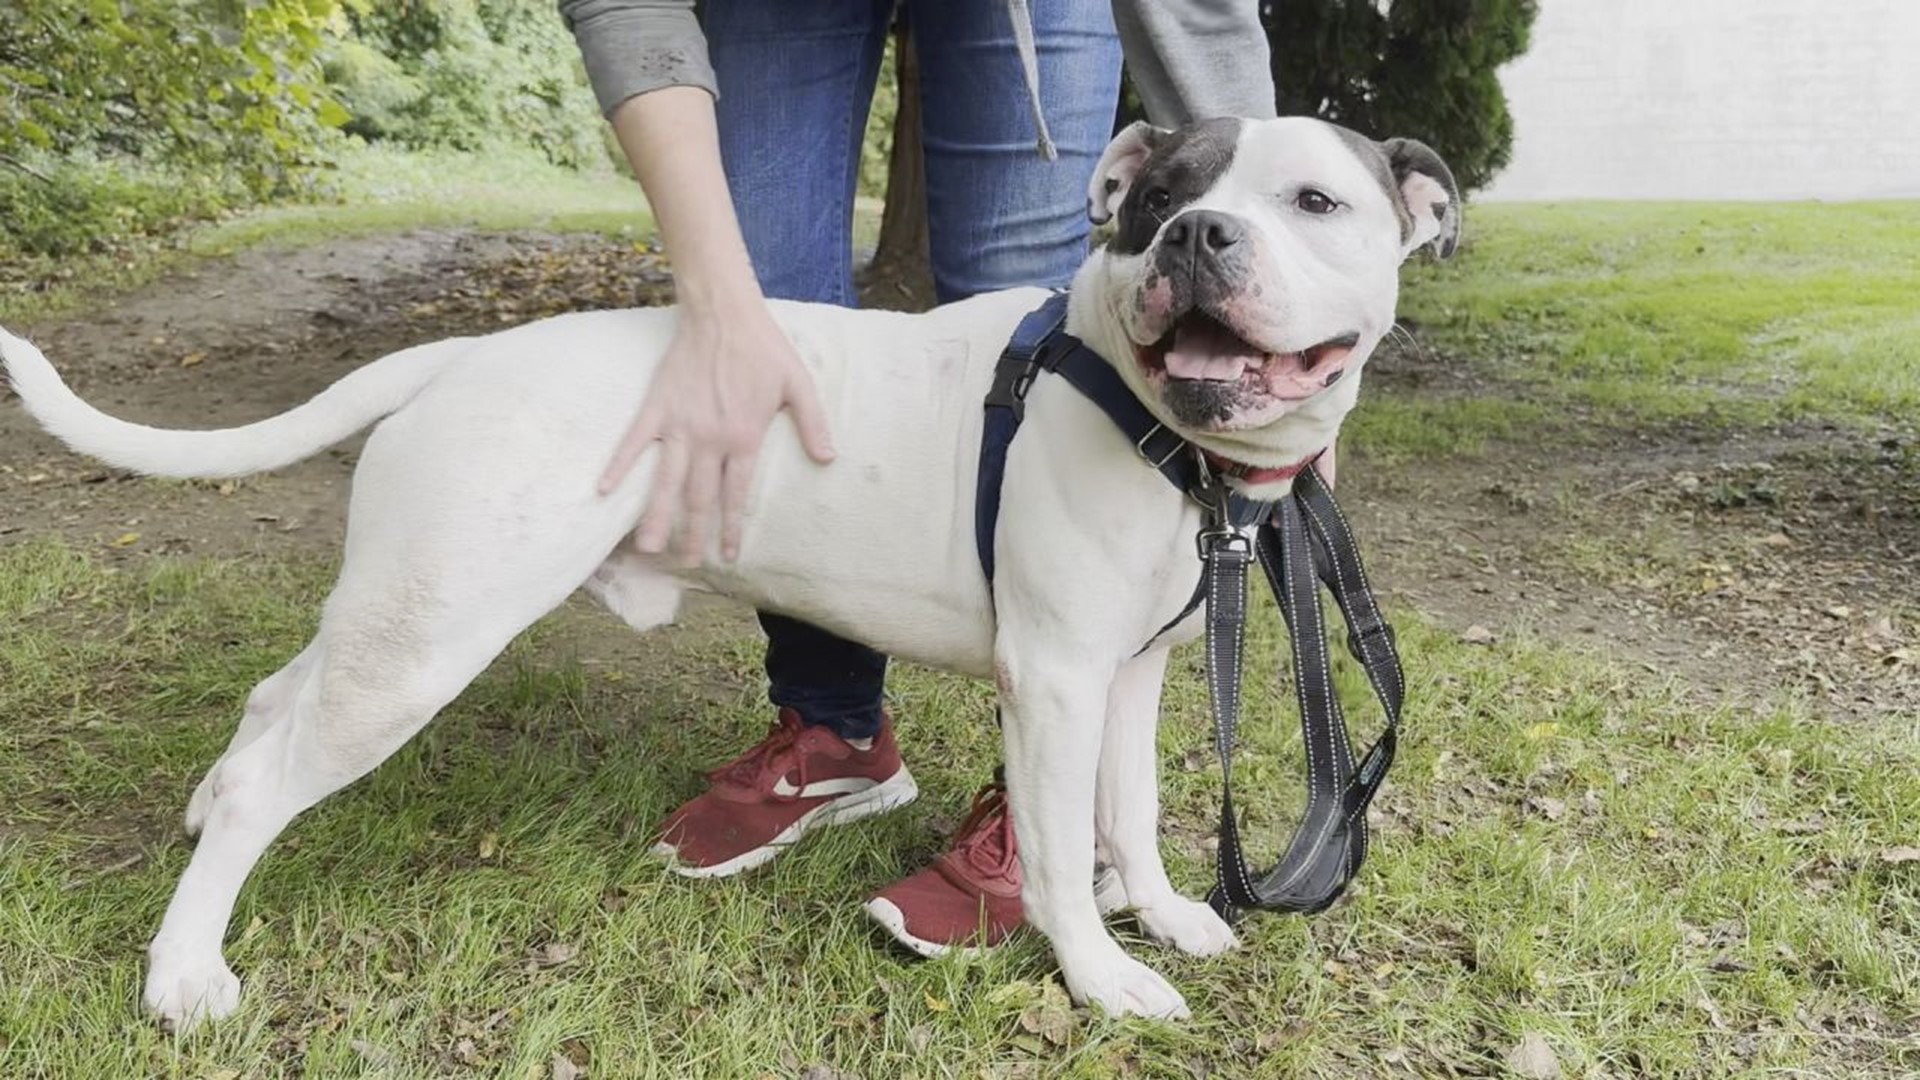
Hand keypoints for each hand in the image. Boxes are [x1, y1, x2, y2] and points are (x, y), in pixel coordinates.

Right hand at [599, 296, 834, 561]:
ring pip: (666, 480)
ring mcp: (679, 425)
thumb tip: (829, 459)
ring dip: (656, 515)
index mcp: (744, 438)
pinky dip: (618, 465)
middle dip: (692, 534)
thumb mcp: (799, 385)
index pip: (736, 495)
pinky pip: (633, 442)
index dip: (731, 528)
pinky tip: (604, 491)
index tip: (726, 556)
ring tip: (647, 548)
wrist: (724, 313)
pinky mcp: (657, 407)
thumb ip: (813, 424)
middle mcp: (710, 439)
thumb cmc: (765, 348)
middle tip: (685, 564)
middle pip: (699, 498)